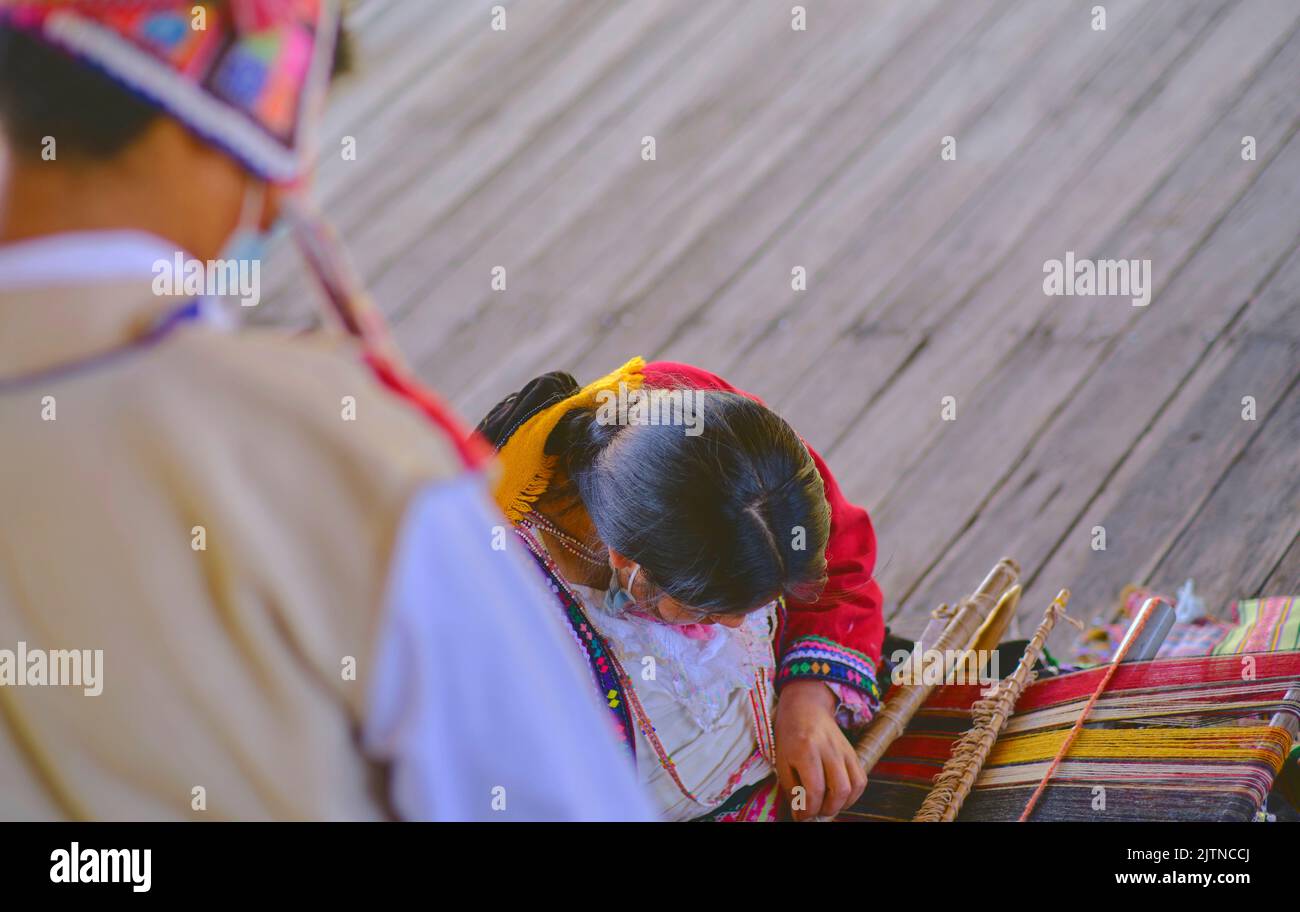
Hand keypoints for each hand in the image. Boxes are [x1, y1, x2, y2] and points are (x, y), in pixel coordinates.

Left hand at [774, 680, 866, 820]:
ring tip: (827, 805)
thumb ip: (791, 788)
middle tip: (815, 811)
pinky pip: (861, 779)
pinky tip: (839, 797)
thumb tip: (802, 814)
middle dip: (827, 809)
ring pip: (854, 786)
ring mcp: (844, 750)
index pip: (815, 789)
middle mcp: (828, 749)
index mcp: (806, 749)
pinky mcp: (853, 752)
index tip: (801, 816)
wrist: (806, 708)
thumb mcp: (782, 760)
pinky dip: (853, 795)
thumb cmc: (790, 735)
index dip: (809, 810)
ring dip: (842, 804)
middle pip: (839, 790)